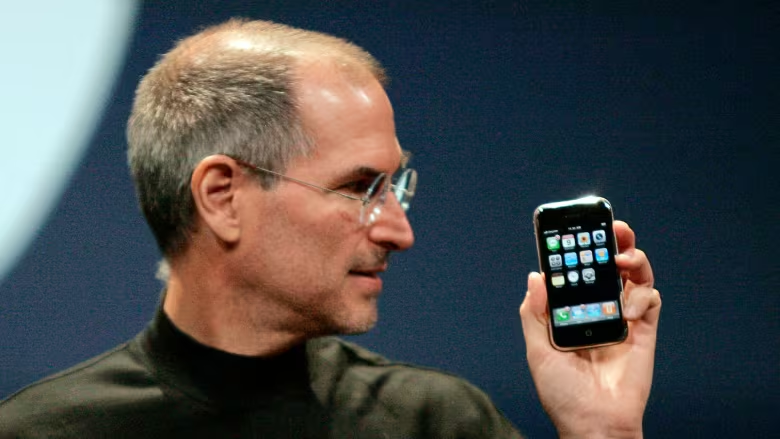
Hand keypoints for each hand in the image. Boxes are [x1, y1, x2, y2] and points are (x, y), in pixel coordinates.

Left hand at [519, 221, 660, 438]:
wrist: (595, 423)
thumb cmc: (564, 393)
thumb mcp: (538, 351)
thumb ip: (535, 313)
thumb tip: (536, 276)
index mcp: (571, 312)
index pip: (576, 272)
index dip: (577, 250)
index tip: (574, 228)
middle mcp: (598, 310)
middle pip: (608, 267)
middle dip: (612, 242)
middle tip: (612, 226)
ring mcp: (623, 319)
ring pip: (634, 276)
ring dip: (633, 259)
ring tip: (624, 257)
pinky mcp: (645, 331)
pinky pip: (651, 300)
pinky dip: (643, 296)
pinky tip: (629, 310)